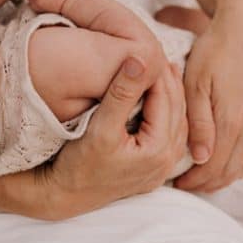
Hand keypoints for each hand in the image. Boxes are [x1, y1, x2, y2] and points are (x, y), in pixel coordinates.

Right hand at [45, 50, 187, 217]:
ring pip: (177, 122)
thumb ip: (122, 93)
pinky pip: (170, 134)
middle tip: (159, 52)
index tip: (150, 48)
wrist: (66, 195)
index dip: (157, 71)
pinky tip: (157, 100)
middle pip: (176, 110)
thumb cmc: (79, 163)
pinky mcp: (154, 169)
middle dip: (168, 81)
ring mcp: (162, 167)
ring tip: (161, 72)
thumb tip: (142, 58)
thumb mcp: (99, 126)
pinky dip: (167, 112)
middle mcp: (167, 161)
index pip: (166, 98)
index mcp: (159, 149)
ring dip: (170, 96)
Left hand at [170, 6, 242, 192]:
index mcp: (234, 120)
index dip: (195, 180)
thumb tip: (200, 158)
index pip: (214, 166)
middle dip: (208, 183)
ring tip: (204, 177)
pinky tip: (227, 159)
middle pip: (232, 169)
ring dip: (226, 175)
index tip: (177, 183)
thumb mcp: (194, 83)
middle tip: (187, 185)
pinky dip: (242, 160)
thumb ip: (199, 123)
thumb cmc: (213, 50)